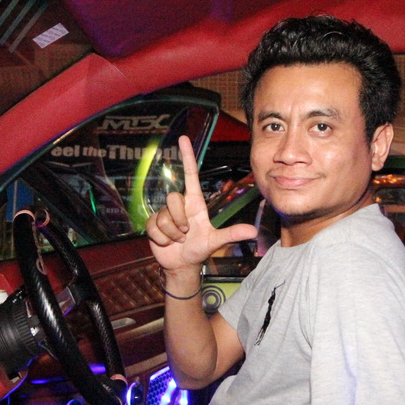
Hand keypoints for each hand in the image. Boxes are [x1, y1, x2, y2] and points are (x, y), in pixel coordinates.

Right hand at [146, 136, 256, 274]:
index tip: (183, 139)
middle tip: (186, 233)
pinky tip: (166, 242)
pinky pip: (154, 226)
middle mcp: (179, 205)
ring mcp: (164, 214)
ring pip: (164, 216)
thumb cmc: (199, 249)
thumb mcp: (215, 241)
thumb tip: (252, 231)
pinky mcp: (153, 224)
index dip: (187, 156)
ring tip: (178, 239)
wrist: (182, 264)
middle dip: (180, 220)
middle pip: (173, 199)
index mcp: (194, 203)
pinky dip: (162, 238)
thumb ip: (232, 234)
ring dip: (172, 233)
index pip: (190, 175)